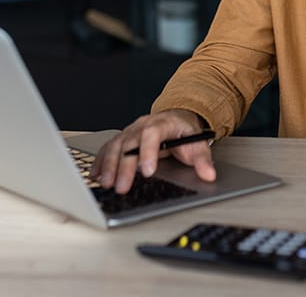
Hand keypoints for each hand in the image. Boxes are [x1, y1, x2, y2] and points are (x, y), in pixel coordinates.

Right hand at [90, 109, 216, 193]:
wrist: (176, 119)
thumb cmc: (183, 133)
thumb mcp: (197, 143)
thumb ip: (202, 159)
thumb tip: (209, 174)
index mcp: (162, 123)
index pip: (152, 134)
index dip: (148, 152)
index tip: (147, 171)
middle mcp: (142, 125)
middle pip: (130, 143)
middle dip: (124, 166)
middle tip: (122, 187)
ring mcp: (130, 131)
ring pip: (116, 145)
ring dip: (109, 165)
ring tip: (107, 184)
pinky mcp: (122, 139)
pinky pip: (108, 148)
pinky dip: (100, 162)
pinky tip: (96, 175)